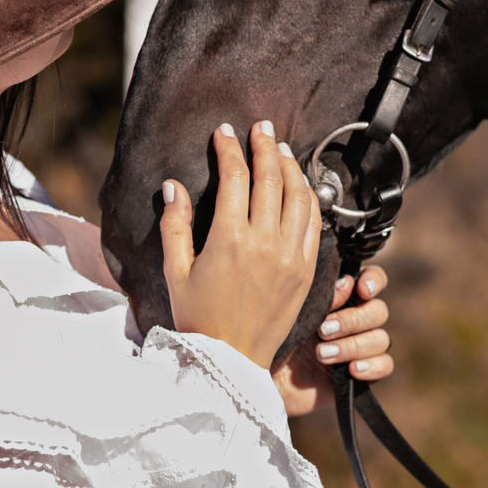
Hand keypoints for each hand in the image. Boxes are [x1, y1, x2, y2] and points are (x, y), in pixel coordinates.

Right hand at [160, 121, 321, 368]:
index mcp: (229, 239)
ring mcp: (290, 256)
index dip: (229, 148)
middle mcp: (265, 242)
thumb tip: (173, 186)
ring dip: (291, 167)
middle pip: (271, 177)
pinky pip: (313, 222)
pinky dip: (308, 197)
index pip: (235, 176)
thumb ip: (174, 225)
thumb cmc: (197, 318)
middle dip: (265, 146)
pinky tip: (300, 186)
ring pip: (299, 196)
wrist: (231, 360)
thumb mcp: (176, 271)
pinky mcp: (305, 270)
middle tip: (260, 127)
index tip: (224, 131)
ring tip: (281, 150)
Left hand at [271, 264, 392, 416]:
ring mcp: (357, 347)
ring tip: (322, 354)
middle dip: (353, 319)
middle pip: (378, 310)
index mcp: (337, 297)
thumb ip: (319, 294)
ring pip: (381, 338)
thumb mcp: (289, 311)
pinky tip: (351, 370)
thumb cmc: (266, 337)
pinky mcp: (360, 375)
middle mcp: (351, 319)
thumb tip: (346, 282)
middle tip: (323, 330)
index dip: (373, 281)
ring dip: (354, 344)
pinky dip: (372, 366)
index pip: (371, 280)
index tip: (361, 289)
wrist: (254, 379)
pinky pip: (385, 365)